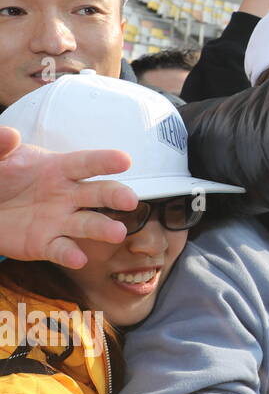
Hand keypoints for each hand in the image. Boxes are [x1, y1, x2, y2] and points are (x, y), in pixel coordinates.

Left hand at [0, 128, 136, 268]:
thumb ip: (1, 145)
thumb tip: (10, 134)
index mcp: (58, 169)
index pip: (86, 163)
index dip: (105, 161)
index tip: (124, 160)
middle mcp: (67, 195)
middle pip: (99, 194)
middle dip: (116, 196)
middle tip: (129, 200)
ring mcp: (60, 221)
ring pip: (88, 224)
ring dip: (104, 229)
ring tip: (117, 233)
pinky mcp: (46, 244)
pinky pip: (61, 250)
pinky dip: (70, 255)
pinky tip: (78, 259)